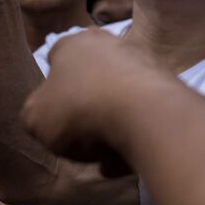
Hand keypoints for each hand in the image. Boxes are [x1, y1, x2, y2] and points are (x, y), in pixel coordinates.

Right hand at [21, 29, 173, 175]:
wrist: (145, 114)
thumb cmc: (79, 109)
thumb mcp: (35, 119)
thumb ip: (36, 115)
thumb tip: (46, 117)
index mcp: (74, 43)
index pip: (55, 58)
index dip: (51, 89)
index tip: (54, 113)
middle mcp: (111, 44)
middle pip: (91, 82)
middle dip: (85, 114)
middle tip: (80, 142)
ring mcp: (144, 63)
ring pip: (119, 103)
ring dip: (111, 132)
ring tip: (104, 160)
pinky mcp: (169, 86)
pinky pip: (144, 117)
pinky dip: (135, 137)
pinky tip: (126, 160)